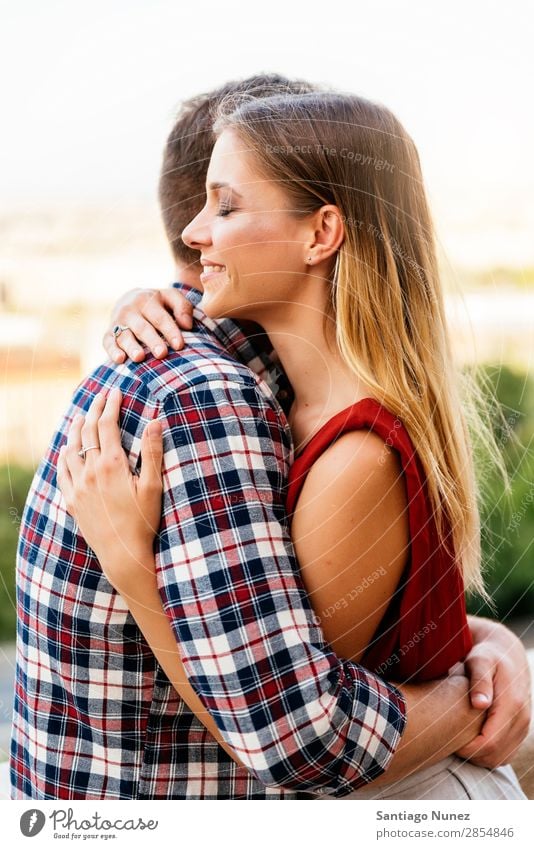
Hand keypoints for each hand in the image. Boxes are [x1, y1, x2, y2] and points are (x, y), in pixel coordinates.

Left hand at [57, 388, 163, 588]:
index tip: (115, 391)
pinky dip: (63, 455)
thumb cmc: (143, 522)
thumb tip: (155, 421)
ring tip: (80, 416)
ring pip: (71, 448)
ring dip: (75, 428)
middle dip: (94, 409)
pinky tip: (66, 449)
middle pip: (87, 431)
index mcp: (112, 465)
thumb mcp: (153, 486)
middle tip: (100, 396)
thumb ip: (152, 452)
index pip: (107, 425)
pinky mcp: (72, 500)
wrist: (122, 554)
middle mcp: (90, 472)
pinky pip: (62, 471)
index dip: (111, 405)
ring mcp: (78, 486)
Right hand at [104, 287, 193, 363]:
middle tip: (161, 354)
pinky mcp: (108, 333)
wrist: (129, 300)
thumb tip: (187, 325)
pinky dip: (112, 350)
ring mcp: (118, 321)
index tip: (179, 345)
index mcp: (147, 300)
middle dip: (152, 341)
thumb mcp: (171, 298)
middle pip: (143, 328)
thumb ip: (183, 307)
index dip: (170, 331)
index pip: (160, 318)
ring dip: (131, 347)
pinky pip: (108, 341)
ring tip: (139, 357)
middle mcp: (130, 310)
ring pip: (124, 335)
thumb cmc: (157, 304)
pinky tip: (120, 359)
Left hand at [454, 617, 531, 766]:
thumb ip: (480, 681)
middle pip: (495, 755)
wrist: (506, 654)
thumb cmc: (487, 656)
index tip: (450, 741)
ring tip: (459, 741)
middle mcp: (522, 718)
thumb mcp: (479, 661)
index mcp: (512, 704)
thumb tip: (480, 704)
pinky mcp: (521, 729)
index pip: (490, 743)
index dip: (468, 749)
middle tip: (450, 743)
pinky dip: (489, 754)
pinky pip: (506, 754)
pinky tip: (472, 741)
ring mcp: (524, 725)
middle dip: (471, 755)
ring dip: (480, 757)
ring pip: (501, 758)